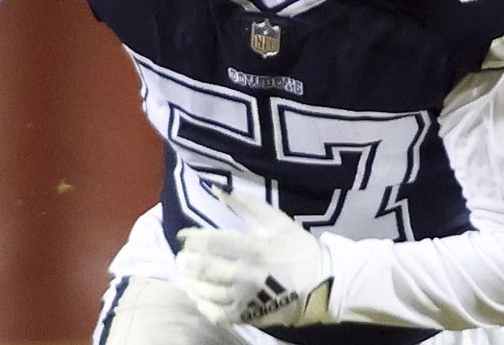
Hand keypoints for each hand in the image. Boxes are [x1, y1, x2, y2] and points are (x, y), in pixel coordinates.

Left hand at [175, 185, 333, 327]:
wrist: (322, 284)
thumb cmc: (297, 248)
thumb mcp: (275, 219)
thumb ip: (245, 203)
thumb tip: (217, 188)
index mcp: (254, 248)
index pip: (211, 243)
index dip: (191, 238)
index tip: (183, 236)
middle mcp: (247, 275)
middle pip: (205, 269)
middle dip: (187, 262)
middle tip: (181, 258)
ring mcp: (248, 299)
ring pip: (208, 293)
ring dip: (191, 283)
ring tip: (184, 276)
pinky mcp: (250, 315)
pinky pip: (220, 315)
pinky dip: (204, 307)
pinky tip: (198, 298)